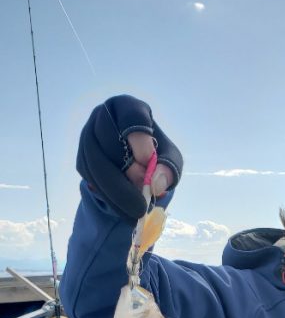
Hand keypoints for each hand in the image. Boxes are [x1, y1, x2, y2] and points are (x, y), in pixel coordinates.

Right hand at [76, 95, 182, 221]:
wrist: (134, 164)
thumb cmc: (155, 154)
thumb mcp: (169, 160)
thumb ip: (168, 169)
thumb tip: (155, 185)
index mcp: (127, 107)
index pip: (130, 117)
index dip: (139, 141)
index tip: (148, 162)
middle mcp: (102, 117)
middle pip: (108, 142)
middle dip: (127, 171)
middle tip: (144, 194)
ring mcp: (87, 137)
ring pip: (96, 164)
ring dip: (117, 190)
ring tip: (136, 209)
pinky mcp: (81, 159)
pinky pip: (91, 179)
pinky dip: (109, 197)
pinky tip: (124, 209)